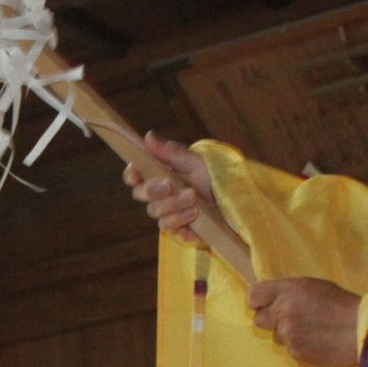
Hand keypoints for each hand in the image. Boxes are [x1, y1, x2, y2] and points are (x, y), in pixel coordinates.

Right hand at [124, 132, 218, 246]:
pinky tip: (195, 213)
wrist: (236, 201)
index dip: (131, 174)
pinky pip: (168, 227)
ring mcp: (167, 213)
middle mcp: (159, 195)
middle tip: (170, 185)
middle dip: (153, 190)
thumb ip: (171, 152)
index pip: (135, 176)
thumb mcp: (195, 162)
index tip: (136, 173)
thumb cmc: (216, 179)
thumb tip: (148, 136)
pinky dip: (180, 219)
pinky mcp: (177, 230)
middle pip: (141, 194)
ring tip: (194, 198)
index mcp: (159, 174)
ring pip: (154, 211)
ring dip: (173, 204)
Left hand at [246, 276, 364, 366]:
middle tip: (291, 320)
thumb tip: (272, 299)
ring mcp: (288, 334)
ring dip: (289, 335)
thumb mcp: (315, 286)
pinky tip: (318, 343)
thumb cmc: (342, 304)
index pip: (253, 295)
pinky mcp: (296, 353)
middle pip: (259, 320)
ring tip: (313, 332)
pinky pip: (290, 351)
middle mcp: (283, 311)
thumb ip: (290, 291)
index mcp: (288, 290)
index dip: (258, 301)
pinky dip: (301, 348)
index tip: (265, 305)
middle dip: (272, 320)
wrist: (362, 330)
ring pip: (277, 337)